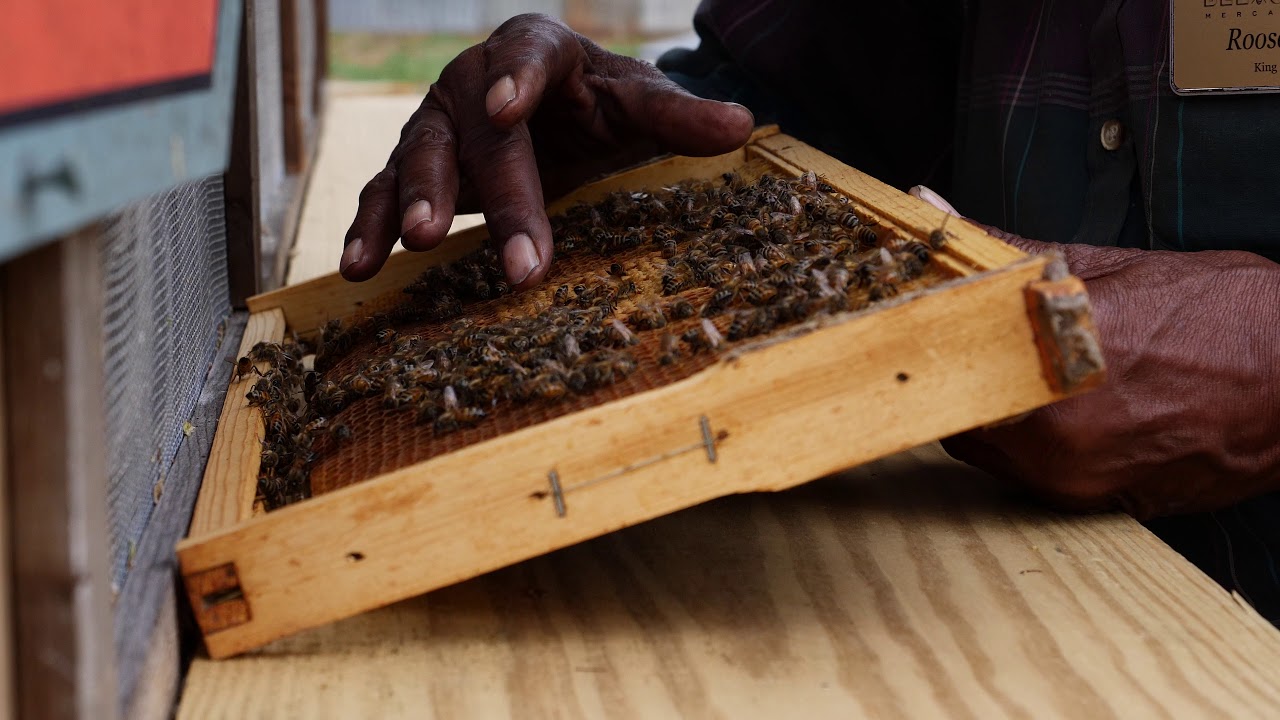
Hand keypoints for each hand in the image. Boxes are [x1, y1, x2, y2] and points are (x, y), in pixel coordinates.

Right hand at [340, 13, 754, 286]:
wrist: (559, 119)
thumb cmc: (602, 108)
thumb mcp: (640, 108)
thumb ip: (680, 115)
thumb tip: (741, 125)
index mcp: (536, 51)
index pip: (525, 53)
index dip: (515, 79)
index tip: (507, 107)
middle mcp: (476, 81)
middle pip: (477, 130)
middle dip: (491, 189)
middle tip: (501, 246)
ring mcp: (438, 125)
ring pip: (418, 157)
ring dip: (411, 201)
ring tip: (412, 244)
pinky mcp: (415, 167)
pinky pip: (384, 192)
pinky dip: (370, 227)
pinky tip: (361, 267)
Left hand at [910, 188, 1279, 518]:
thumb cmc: (1222, 316)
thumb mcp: (1106, 265)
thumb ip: (1002, 247)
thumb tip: (933, 206)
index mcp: (1052, 360)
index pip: (937, 365)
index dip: (920, 346)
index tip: (911, 329)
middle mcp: (1059, 435)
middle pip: (956, 414)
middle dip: (955, 379)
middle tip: (970, 347)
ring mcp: (1079, 480)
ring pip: (989, 450)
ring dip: (991, 415)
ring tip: (1028, 374)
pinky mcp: (1100, 506)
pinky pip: (1033, 475)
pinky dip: (1034, 444)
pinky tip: (1065, 409)